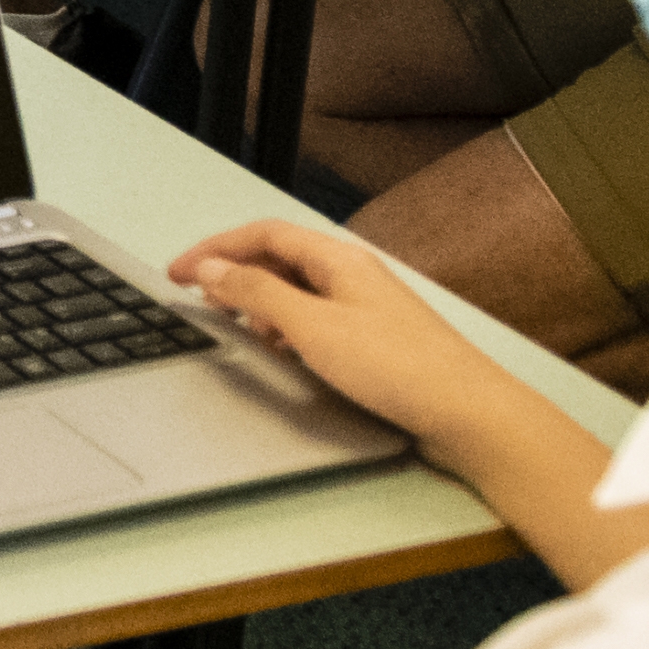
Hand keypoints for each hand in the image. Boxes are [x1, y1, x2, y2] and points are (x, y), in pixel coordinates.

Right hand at [160, 219, 538, 463]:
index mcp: (338, 259)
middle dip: (234, 273)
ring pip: (298, 290)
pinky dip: (287, 327)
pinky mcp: (376, 340)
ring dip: (260, 302)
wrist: (470, 414)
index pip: (262, 234)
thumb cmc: (398, 367)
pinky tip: (285, 352)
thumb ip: (255, 294)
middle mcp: (353, 274)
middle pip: (279, 258)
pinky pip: (316, 318)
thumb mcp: (312, 327)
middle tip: (201, 299)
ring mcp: (367, 307)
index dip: (214, 248)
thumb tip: (210, 268)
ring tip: (238, 328)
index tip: (177, 272)